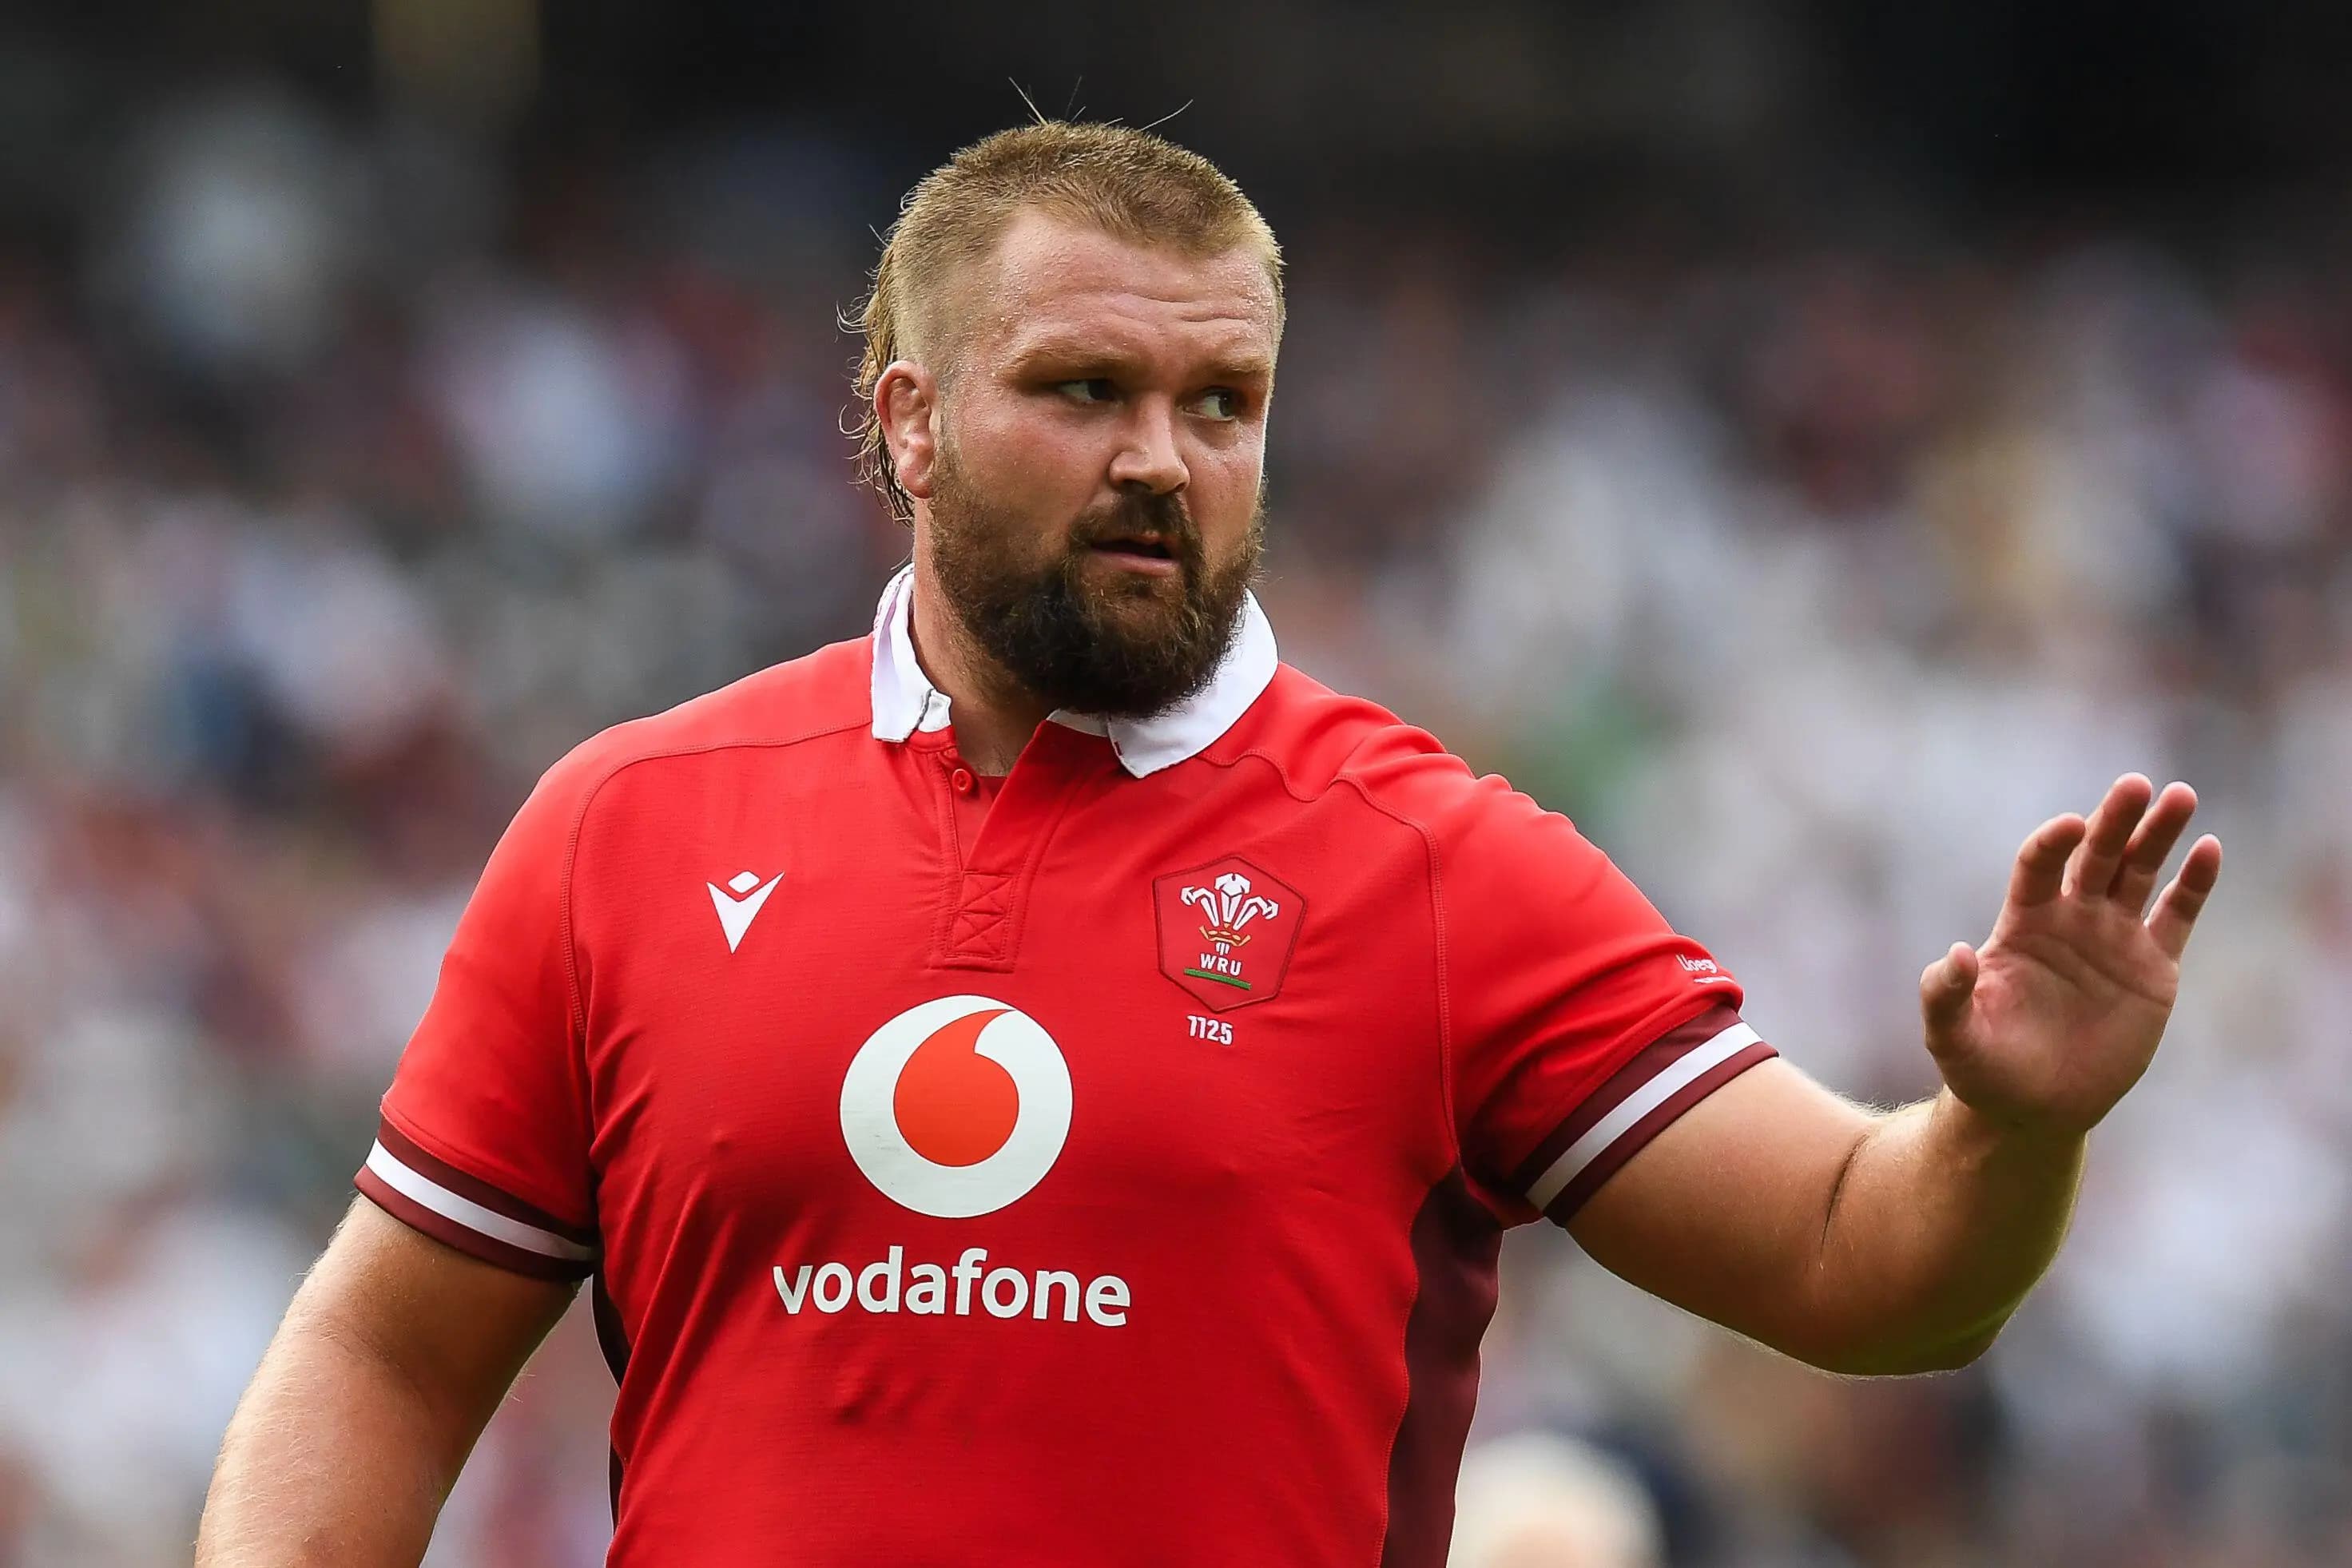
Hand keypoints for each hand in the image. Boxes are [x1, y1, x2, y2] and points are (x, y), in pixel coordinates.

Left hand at [1920, 774, 2221, 1138]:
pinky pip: (2175, 916)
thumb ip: (1946, 995)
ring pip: (2139, 874)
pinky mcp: (2153, 968)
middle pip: (2095, 857)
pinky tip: (2208, 849)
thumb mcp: (1952, 1037)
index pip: (2038, 867)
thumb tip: (1957, 955)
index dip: (2052, 844)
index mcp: (2023, 925)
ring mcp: (2114, 939)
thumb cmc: (1984, 1068)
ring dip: (2158, 835)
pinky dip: (2193, 884)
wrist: (2034, 1108)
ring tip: (2179, 796)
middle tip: (2136, 784)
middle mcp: (2070, 920)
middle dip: (2114, 821)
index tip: (2070, 826)